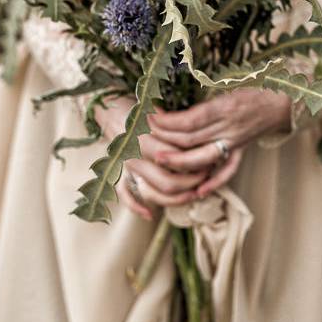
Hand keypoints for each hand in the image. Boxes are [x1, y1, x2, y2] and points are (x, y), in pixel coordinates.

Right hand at [95, 97, 207, 219]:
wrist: (109, 107)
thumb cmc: (139, 108)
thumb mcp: (158, 112)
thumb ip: (176, 128)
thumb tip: (202, 140)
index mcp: (145, 139)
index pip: (177, 159)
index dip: (198, 161)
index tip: (212, 157)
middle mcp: (135, 157)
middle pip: (168, 182)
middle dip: (192, 183)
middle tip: (206, 175)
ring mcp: (126, 169)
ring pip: (153, 193)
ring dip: (176, 198)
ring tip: (193, 193)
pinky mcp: (118, 174)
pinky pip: (125, 196)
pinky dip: (136, 208)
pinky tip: (150, 214)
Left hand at [148, 88, 291, 196]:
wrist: (283, 100)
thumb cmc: (255, 85)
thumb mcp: (229, 81)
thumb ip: (204, 94)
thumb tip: (173, 98)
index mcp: (225, 106)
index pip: (190, 119)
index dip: (168, 121)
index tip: (150, 117)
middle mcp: (229, 126)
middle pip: (191, 139)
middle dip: (166, 140)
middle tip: (144, 139)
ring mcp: (235, 141)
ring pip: (204, 157)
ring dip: (180, 161)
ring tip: (159, 159)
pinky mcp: (241, 151)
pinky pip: (228, 171)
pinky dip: (213, 182)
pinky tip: (197, 191)